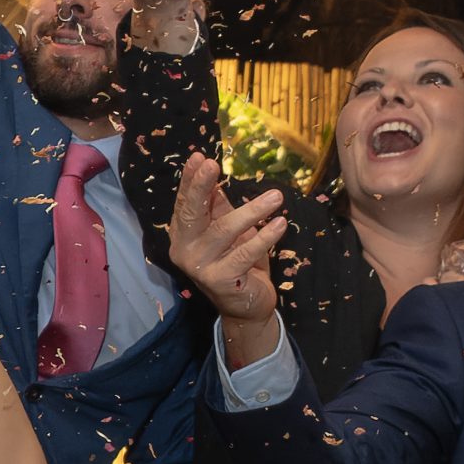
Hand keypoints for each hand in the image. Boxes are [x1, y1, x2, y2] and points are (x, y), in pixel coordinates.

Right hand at [168, 152, 285, 364]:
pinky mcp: (221, 281)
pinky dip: (265, 238)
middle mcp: (184, 250)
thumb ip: (217, 205)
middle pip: (191, 214)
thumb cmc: (236, 260)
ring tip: (277, 196)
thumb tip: (210, 169)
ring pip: (224, 231)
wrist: (245, 306)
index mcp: (183, 234)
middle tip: (212, 164)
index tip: (200, 157)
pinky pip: (246, 254)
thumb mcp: (227, 229)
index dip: (191, 181)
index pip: (184, 202)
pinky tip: (281, 223)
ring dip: (252, 211)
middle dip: (200, 187)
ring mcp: (200, 267)